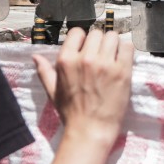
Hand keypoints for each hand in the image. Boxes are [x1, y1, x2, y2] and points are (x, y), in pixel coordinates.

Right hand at [33, 27, 131, 146]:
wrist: (90, 131)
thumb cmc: (71, 113)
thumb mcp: (53, 91)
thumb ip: (45, 71)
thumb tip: (35, 56)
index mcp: (66, 61)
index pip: (77, 32)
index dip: (83, 39)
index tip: (87, 48)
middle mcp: (85, 59)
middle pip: (97, 33)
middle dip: (99, 42)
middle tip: (101, 55)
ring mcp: (104, 64)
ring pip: (113, 36)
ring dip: (113, 45)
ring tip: (113, 57)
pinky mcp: (122, 71)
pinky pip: (127, 47)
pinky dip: (126, 51)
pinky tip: (123, 61)